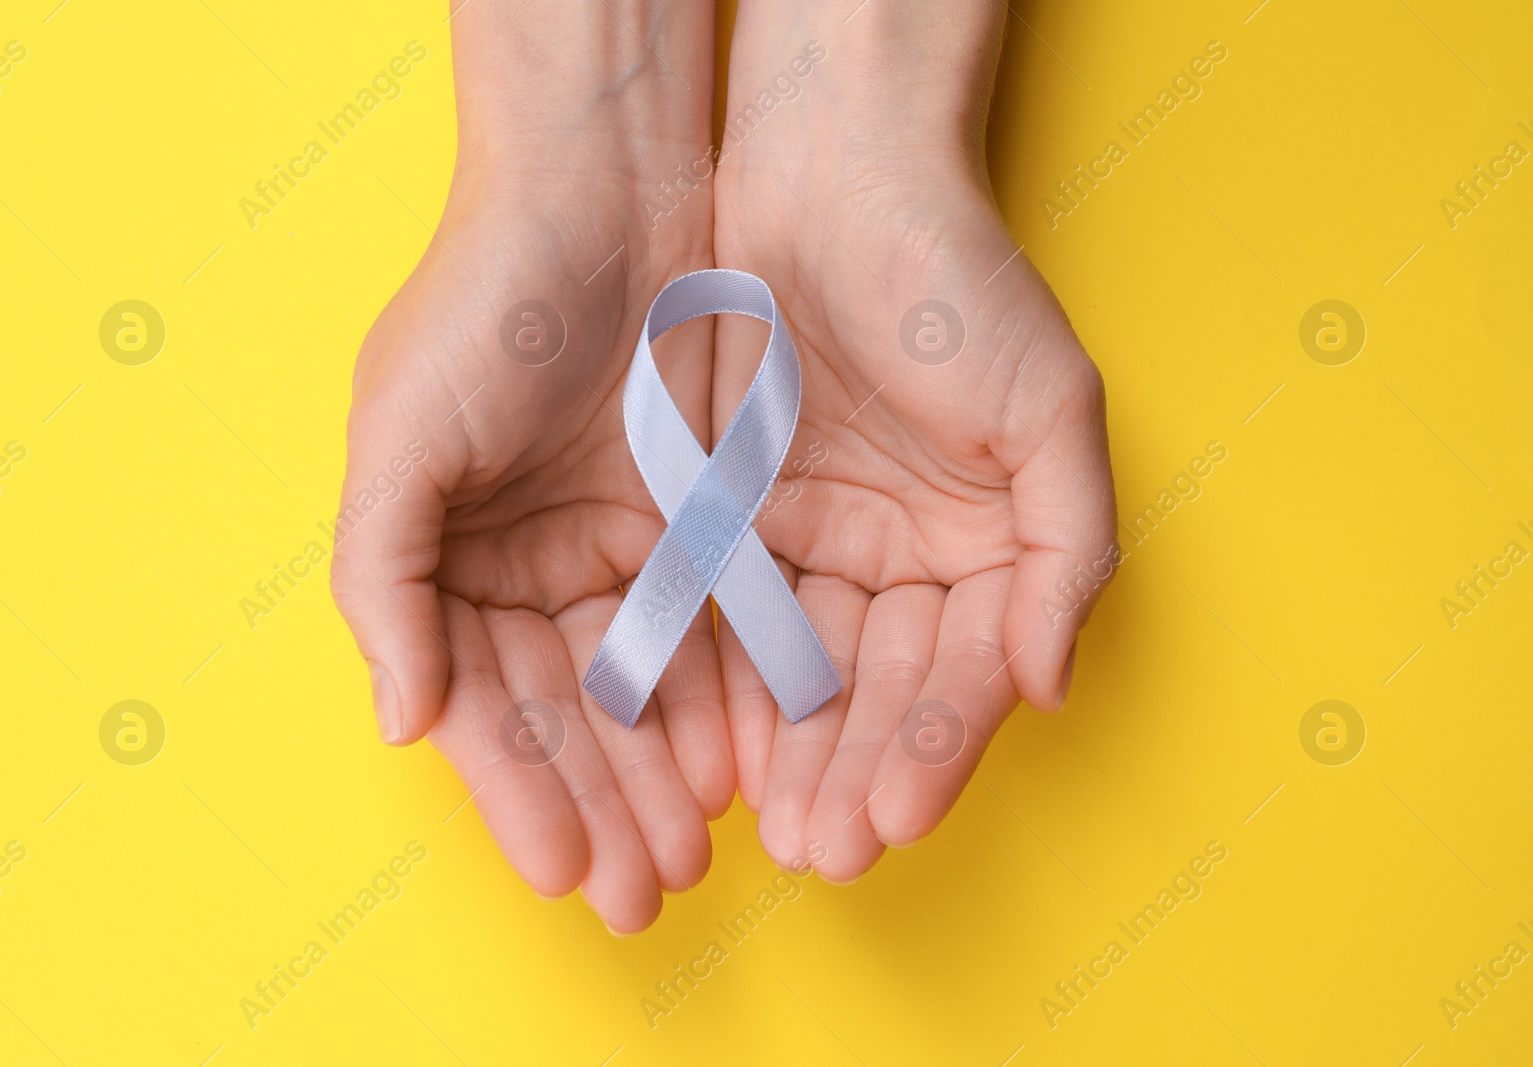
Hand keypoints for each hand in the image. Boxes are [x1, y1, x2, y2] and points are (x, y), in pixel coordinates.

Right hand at [331, 1, 728, 932]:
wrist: (615, 186)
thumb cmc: (489, 299)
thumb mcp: (402, 432)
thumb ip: (384, 580)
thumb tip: (397, 722)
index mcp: (455, 564)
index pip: (488, 705)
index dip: (520, 793)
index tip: (560, 872)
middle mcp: (539, 568)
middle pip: (574, 716)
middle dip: (605, 807)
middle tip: (644, 892)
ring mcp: (628, 547)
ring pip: (652, 688)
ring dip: (669, 774)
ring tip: (699, 850)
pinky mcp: (709, 519)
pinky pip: (722, 627)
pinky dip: (731, 695)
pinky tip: (748, 762)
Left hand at [712, 0, 1116, 881]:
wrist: (826, 177)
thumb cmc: (952, 282)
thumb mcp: (1047, 408)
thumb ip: (1066, 550)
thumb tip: (1049, 687)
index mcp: (979, 548)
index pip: (963, 674)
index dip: (936, 749)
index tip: (894, 818)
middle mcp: (898, 559)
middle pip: (881, 692)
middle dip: (856, 774)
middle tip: (822, 852)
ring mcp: (811, 542)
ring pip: (801, 673)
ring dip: (791, 755)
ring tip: (771, 829)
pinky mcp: (727, 517)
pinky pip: (725, 617)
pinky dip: (723, 685)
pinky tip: (714, 750)